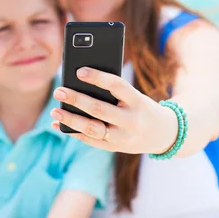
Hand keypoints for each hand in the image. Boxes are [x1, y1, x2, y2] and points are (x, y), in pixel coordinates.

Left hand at [49, 67, 178, 153]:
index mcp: (137, 101)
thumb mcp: (134, 96)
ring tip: (54, 111)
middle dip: (76, 100)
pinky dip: (72, 132)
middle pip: (99, 109)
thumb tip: (78, 82)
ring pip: (92, 129)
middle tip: (58, 91)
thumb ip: (112, 92)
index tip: (79, 71)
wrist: (163, 134)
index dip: (98, 78)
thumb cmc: (140, 107)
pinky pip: (90, 141)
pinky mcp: (114, 148)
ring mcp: (123, 137)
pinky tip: (57, 124)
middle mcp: (131, 120)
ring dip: (70, 120)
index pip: (117, 86)